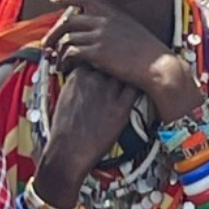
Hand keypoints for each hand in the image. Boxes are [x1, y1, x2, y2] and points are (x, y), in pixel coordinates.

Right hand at [31, 66, 141, 208]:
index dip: (105, 58)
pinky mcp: (120, 108)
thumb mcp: (65, 96)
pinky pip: (136, 90)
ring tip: (138, 71)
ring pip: (126, 73)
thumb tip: (85, 78)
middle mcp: (93, 79)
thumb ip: (77, 83)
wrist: (68, 151)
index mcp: (78, 76)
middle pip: (113, 62)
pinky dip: (140, 86)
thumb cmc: (64, 129)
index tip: (111, 61)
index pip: (96, 57)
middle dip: (119, 62)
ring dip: (132, 72)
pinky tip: (144, 85)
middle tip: (128, 62)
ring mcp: (108, 93)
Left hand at [47, 0, 202, 121]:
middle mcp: (104, 20)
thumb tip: (107, 29)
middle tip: (47, 43)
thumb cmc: (149, 53)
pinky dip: (64, 60)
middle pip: (69, 20)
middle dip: (54, 32)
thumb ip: (117, 25)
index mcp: (113, 12)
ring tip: (54, 59)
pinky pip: (71, 52)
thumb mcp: (133, 30)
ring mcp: (99, 35)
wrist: (158, 65)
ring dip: (57, 49)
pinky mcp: (97, 52)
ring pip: (67, 38)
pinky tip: (64, 67)